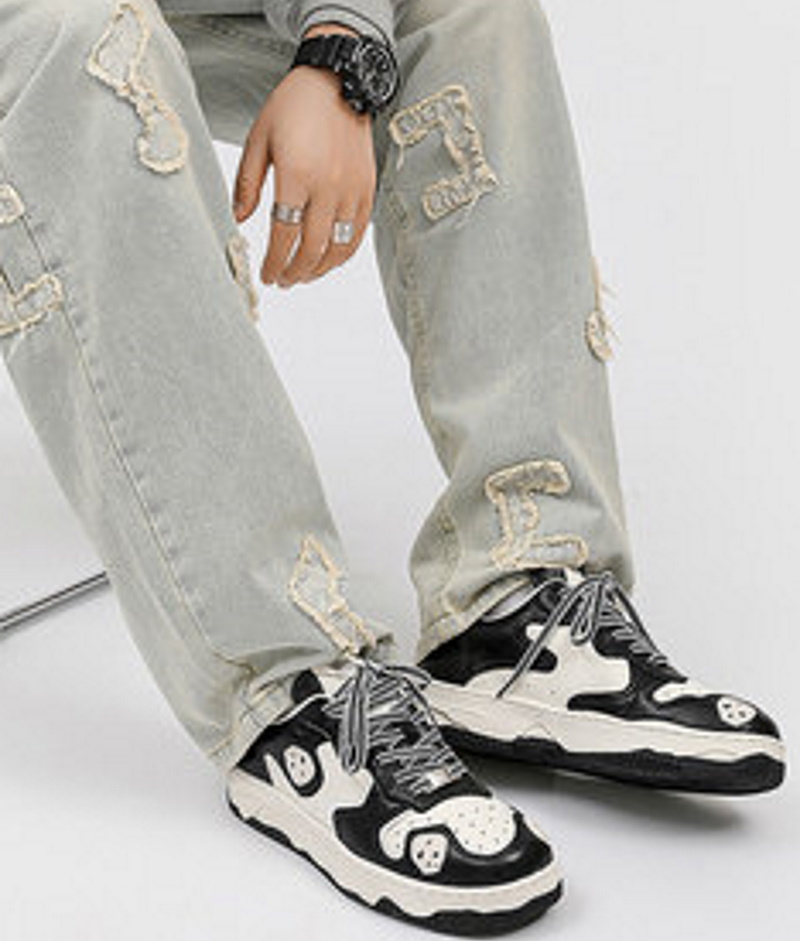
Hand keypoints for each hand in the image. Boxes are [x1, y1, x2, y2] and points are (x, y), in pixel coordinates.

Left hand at [232, 26, 376, 288]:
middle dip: (293, 272)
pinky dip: (342, 254)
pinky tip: (327, 260)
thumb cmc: (293, 107)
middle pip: (311, 248)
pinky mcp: (367, 190)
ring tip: (302, 276)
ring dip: (318, 270)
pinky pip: (357, 234)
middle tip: (281, 281)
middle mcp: (328, 186)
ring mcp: (351, 190)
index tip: (265, 275)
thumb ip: (247, 183)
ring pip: (337, 247)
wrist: (337, 81)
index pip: (284, 234)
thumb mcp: (259, 140)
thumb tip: (236, 220)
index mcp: (297, 174)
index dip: (274, 262)